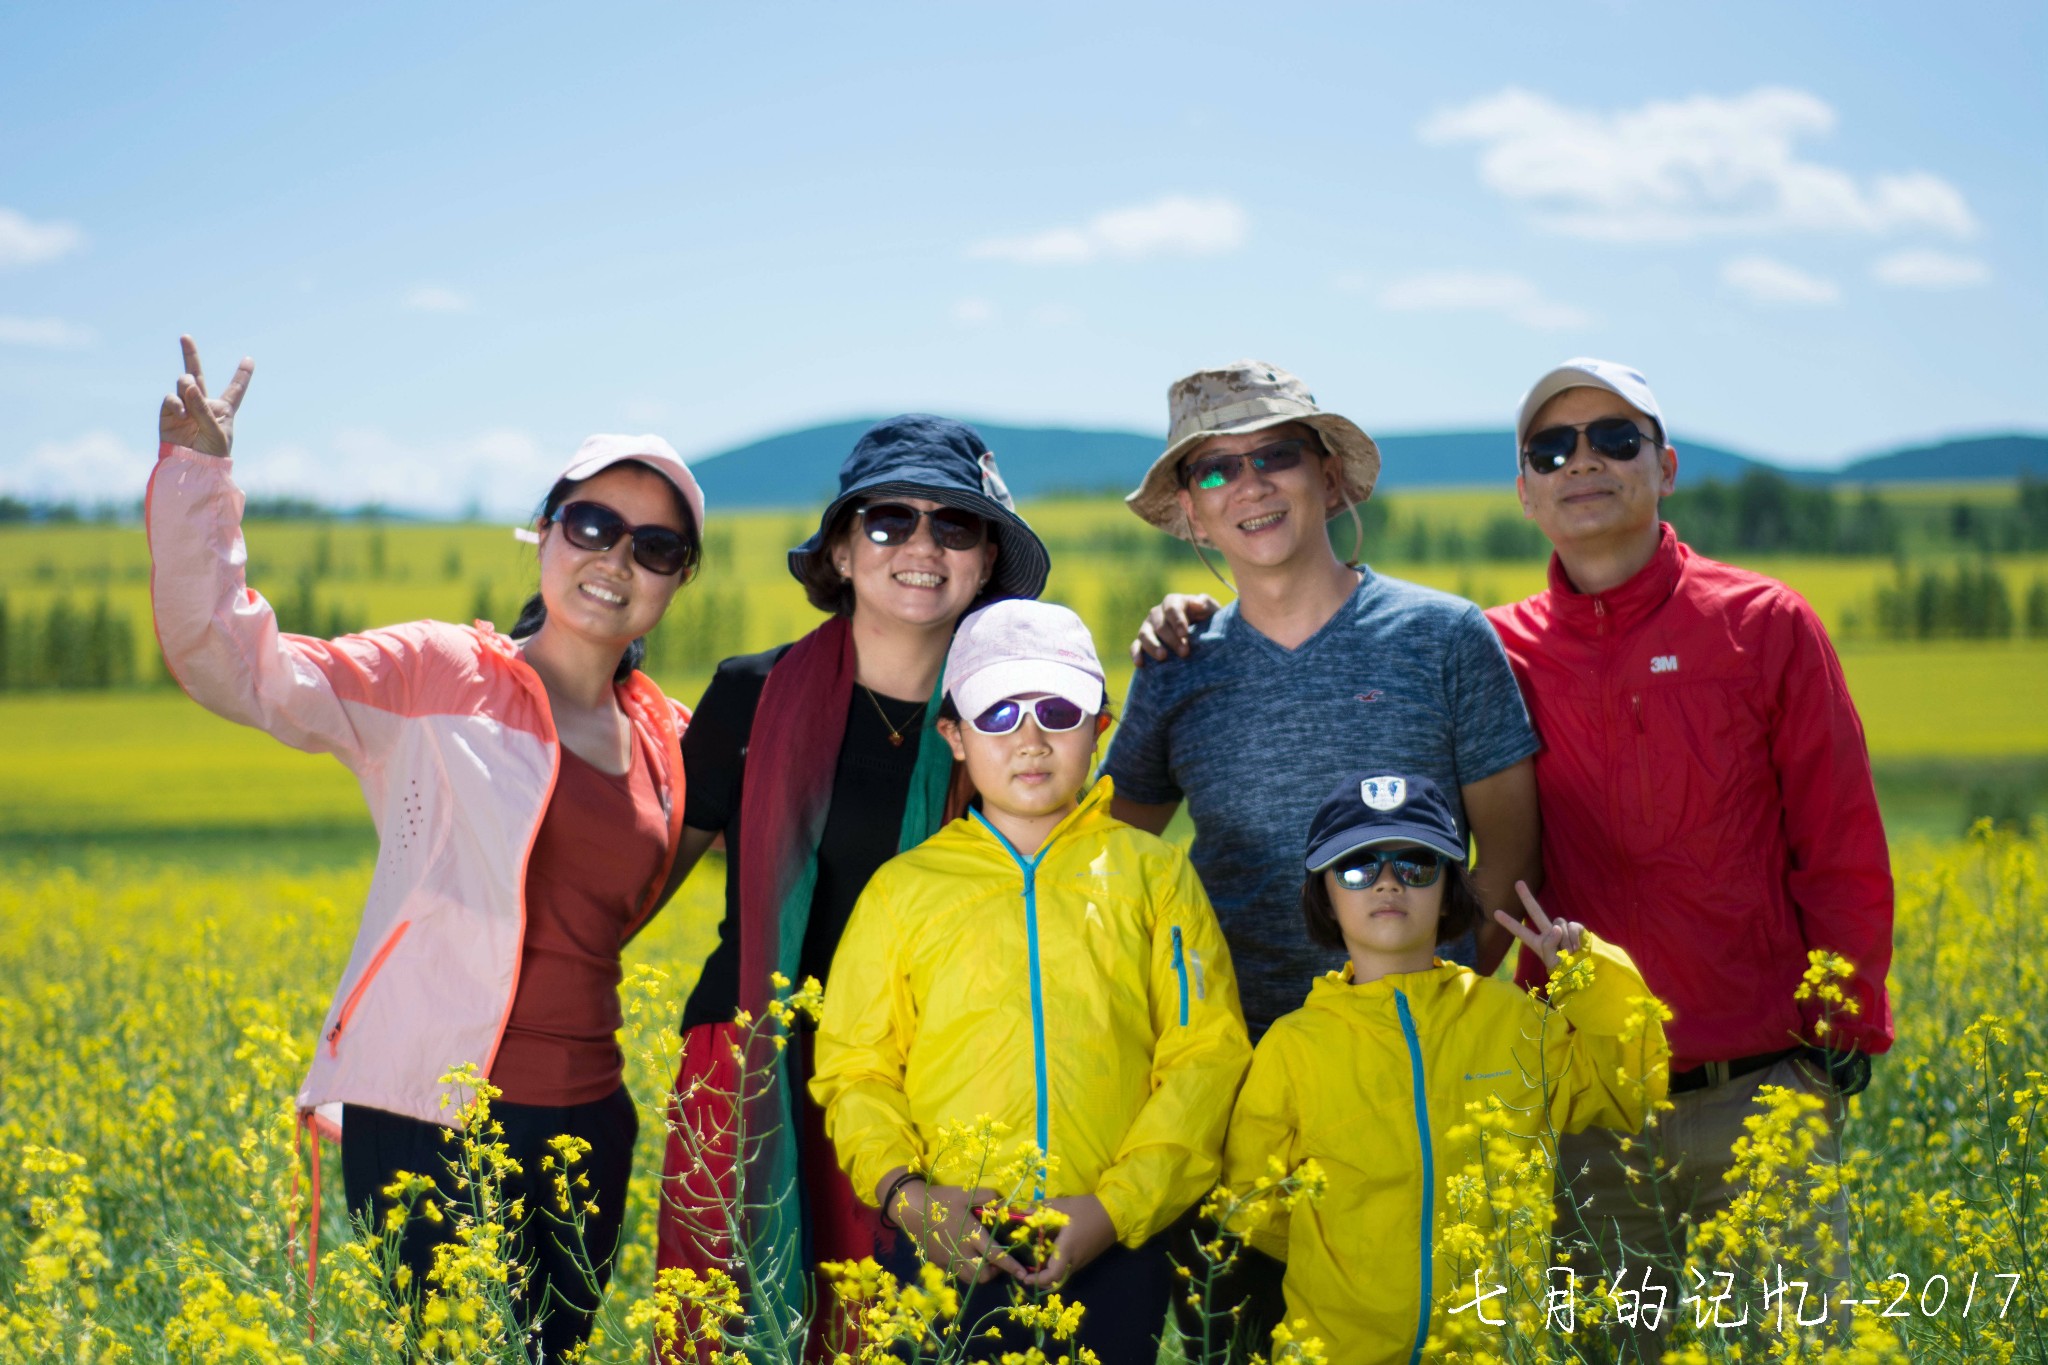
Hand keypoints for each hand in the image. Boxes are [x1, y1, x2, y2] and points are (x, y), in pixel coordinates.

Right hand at [158, 335, 252, 457]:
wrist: (192, 470)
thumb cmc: (211, 453)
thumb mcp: (215, 430)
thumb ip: (203, 407)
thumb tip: (187, 384)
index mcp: (224, 409)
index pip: (235, 389)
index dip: (242, 375)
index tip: (249, 359)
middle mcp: (203, 404)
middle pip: (197, 375)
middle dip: (190, 354)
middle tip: (185, 337)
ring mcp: (184, 408)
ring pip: (183, 383)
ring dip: (187, 386)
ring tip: (189, 395)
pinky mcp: (168, 414)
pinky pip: (171, 398)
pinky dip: (176, 403)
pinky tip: (182, 413)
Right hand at [881, 1175, 1024, 1285]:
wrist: (911, 1208)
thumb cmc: (941, 1200)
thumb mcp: (966, 1193)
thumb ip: (988, 1197)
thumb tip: (1007, 1202)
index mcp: (971, 1236)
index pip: (996, 1255)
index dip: (1011, 1265)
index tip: (1023, 1273)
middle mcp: (961, 1253)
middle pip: (983, 1275)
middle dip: (994, 1271)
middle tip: (997, 1259)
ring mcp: (949, 1260)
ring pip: (970, 1278)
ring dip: (980, 1272)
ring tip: (982, 1259)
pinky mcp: (939, 1263)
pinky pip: (956, 1274)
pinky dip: (965, 1270)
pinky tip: (964, 1256)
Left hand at [1012, 1194, 1115, 1289]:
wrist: (1116, 1213)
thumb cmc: (1089, 1209)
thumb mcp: (1064, 1205)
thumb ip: (1043, 1209)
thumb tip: (1024, 1212)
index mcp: (1067, 1249)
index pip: (1052, 1275)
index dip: (1037, 1280)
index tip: (1024, 1277)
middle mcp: (1074, 1260)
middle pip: (1055, 1278)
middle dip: (1040, 1278)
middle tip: (1027, 1270)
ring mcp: (1082, 1260)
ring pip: (1062, 1273)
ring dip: (1049, 1271)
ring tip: (1035, 1259)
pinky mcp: (1087, 1256)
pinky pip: (1069, 1266)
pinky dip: (1057, 1264)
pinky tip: (1051, 1250)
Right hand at [1131, 593, 1220, 663]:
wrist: (1203, 637)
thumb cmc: (1209, 622)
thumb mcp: (1212, 612)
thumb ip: (1207, 604)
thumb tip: (1197, 603)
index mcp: (1174, 602)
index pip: (1172, 608)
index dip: (1177, 620)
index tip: (1185, 634)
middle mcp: (1158, 613)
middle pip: (1160, 624)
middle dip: (1171, 639)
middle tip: (1184, 653)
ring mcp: (1148, 627)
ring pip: (1144, 634)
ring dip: (1153, 646)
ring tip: (1163, 657)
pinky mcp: (1142, 642)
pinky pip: (1135, 646)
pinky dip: (1136, 654)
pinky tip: (1140, 664)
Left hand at [1492, 880, 1584, 974]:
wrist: (1586, 969)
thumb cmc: (1566, 969)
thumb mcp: (1552, 962)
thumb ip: (1549, 945)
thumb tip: (1556, 928)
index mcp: (1538, 943)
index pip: (1521, 932)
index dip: (1509, 923)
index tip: (1495, 913)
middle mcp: (1548, 933)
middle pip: (1536, 912)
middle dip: (1527, 898)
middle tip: (1518, 883)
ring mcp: (1562, 929)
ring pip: (1558, 922)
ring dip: (1565, 940)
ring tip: (1569, 953)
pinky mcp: (1575, 928)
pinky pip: (1572, 926)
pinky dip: (1574, 937)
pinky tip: (1577, 947)